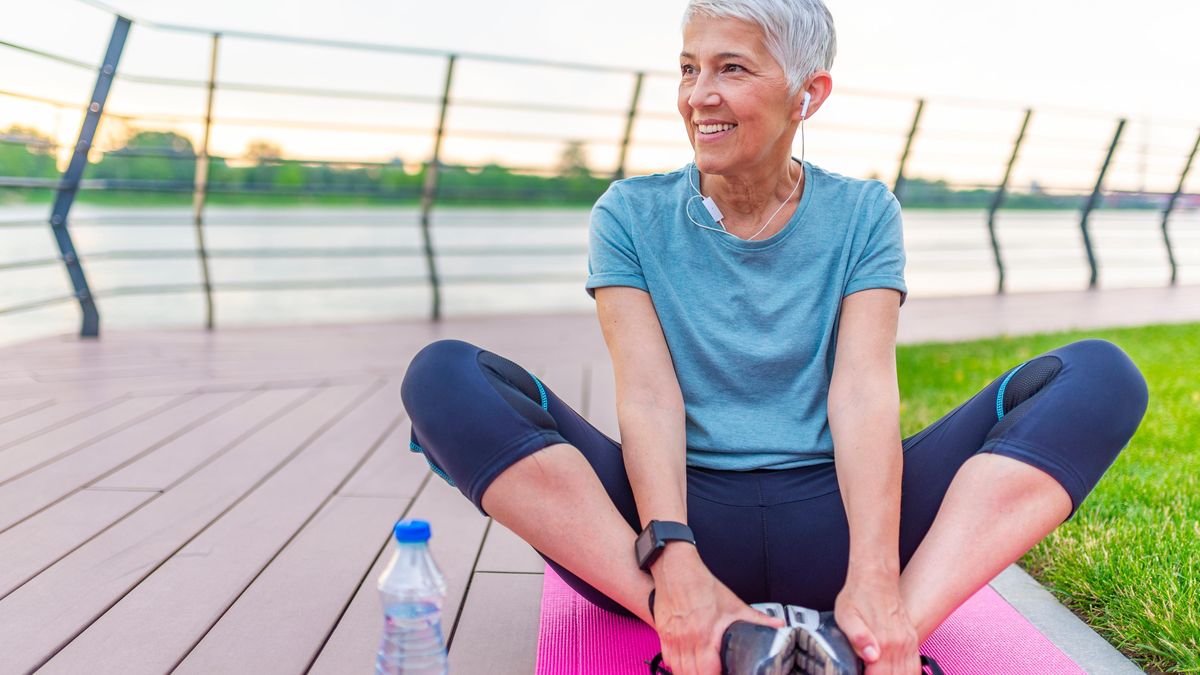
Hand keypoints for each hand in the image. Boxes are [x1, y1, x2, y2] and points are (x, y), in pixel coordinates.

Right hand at [650, 544, 783, 674]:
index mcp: (706, 634)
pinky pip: (668, 660)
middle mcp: (687, 639)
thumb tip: (778, 626)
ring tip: (702, 671)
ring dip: (690, 674)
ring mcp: (673, 638)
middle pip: (692, 674)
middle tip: (714, 671)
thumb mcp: (734, 604)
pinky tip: (686, 665)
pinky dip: (677, 666)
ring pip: (679, 670)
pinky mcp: (663, 634)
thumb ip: (757, 619)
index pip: (708, 671)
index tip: (724, 671)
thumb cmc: (702, 586)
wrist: (676, 570)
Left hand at [834, 569, 920, 674]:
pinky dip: (909, 673)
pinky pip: (915, 664)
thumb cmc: (858, 595)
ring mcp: (908, 641)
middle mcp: (899, 644)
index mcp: (883, 641)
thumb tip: (870, 656)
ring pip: (909, 673)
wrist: (876, 576)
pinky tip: (899, 673)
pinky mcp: (911, 638)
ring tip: (882, 674)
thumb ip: (857, 637)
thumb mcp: (846, 615)